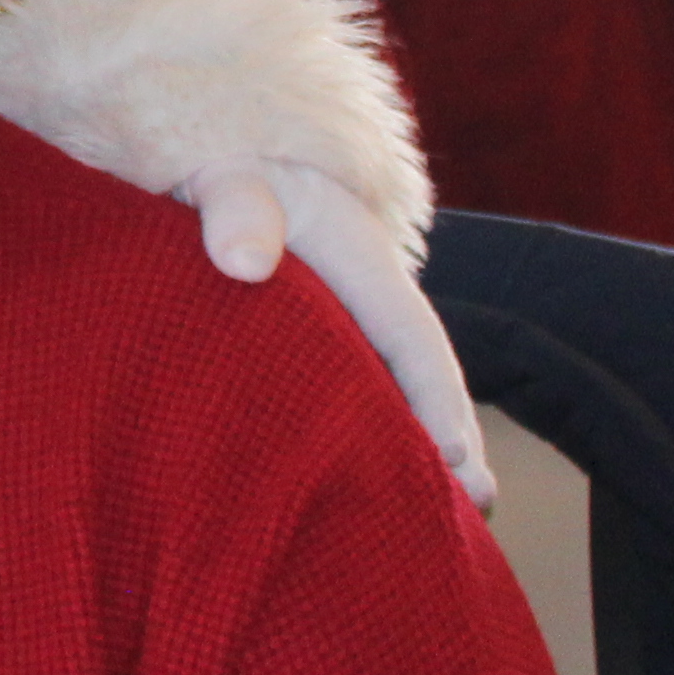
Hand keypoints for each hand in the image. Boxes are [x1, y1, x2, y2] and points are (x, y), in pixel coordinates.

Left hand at [191, 156, 494, 507]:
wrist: (195, 158)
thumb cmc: (210, 160)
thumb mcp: (223, 172)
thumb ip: (235, 206)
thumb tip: (244, 261)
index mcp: (358, 254)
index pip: (409, 335)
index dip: (436, 397)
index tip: (456, 458)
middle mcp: (360, 291)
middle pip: (414, 372)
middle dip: (447, 437)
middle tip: (478, 509)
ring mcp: (335, 316)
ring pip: (383, 386)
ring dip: (410, 444)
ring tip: (440, 517)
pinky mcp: (303, 335)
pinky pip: (343, 388)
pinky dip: (361, 433)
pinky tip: (359, 484)